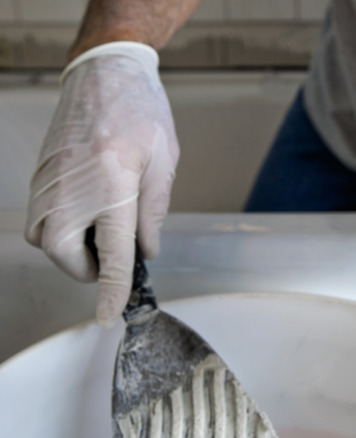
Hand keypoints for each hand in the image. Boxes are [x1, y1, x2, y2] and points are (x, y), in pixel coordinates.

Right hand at [24, 42, 179, 326]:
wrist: (104, 72)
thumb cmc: (141, 112)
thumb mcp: (164, 162)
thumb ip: (154, 212)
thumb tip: (146, 252)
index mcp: (112, 187)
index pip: (111, 257)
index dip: (112, 292)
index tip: (110, 316)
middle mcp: (72, 190)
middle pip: (65, 256)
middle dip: (88, 268)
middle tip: (114, 255)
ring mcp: (49, 183)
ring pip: (47, 241)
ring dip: (73, 248)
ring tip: (103, 228)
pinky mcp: (39, 177)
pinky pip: (42, 218)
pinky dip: (62, 227)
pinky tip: (89, 210)